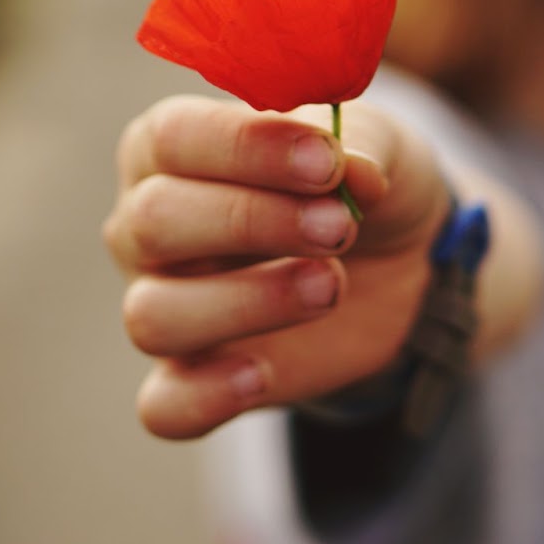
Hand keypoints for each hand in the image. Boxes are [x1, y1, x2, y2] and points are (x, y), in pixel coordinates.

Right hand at [105, 95, 451, 438]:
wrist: (395, 259)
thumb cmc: (357, 180)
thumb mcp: (377, 143)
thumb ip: (362, 144)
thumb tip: (353, 169)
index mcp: (172, 147)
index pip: (175, 138)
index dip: (248, 148)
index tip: (328, 163)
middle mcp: (147, 225)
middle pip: (153, 222)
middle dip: (252, 221)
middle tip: (339, 227)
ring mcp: (162, 303)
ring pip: (152, 315)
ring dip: (246, 302)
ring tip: (330, 287)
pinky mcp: (195, 376)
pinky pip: (164, 405)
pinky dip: (204, 396)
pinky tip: (261, 375)